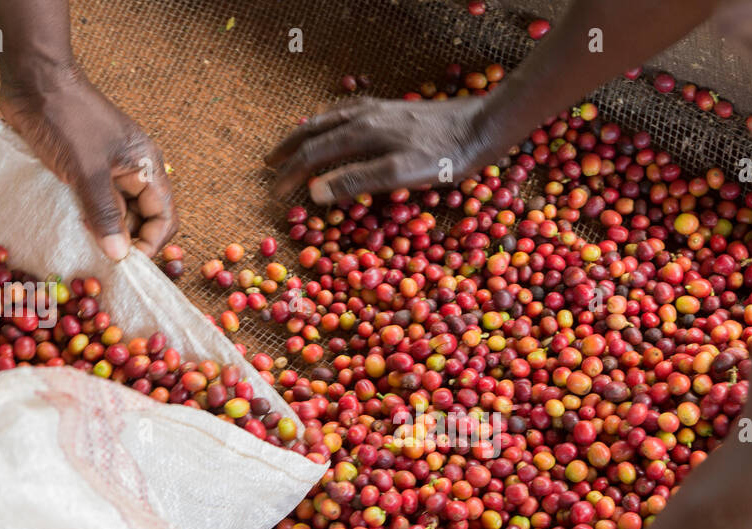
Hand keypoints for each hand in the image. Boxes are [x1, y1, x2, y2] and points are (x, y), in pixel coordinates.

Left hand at [0, 68, 176, 260]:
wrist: (33, 80)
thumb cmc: (66, 119)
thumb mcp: (87, 171)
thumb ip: (105, 214)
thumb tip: (119, 254)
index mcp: (146, 167)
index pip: (164, 217)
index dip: (150, 243)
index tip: (124, 262)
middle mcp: (133, 171)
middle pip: (141, 219)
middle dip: (124, 239)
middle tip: (97, 255)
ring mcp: (109, 171)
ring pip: (116, 213)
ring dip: (103, 230)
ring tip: (82, 243)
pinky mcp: (85, 170)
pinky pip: (94, 203)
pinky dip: (87, 218)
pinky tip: (71, 226)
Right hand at [267, 95, 498, 204]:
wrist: (482, 126)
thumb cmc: (446, 157)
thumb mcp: (401, 174)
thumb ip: (356, 180)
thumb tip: (313, 191)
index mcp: (361, 133)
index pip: (313, 155)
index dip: (291, 176)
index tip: (275, 194)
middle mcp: (364, 116)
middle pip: (314, 132)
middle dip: (290, 151)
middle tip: (269, 166)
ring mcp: (378, 110)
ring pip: (329, 120)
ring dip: (306, 134)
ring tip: (292, 145)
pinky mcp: (393, 110)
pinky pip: (347, 113)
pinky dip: (329, 123)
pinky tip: (336, 128)